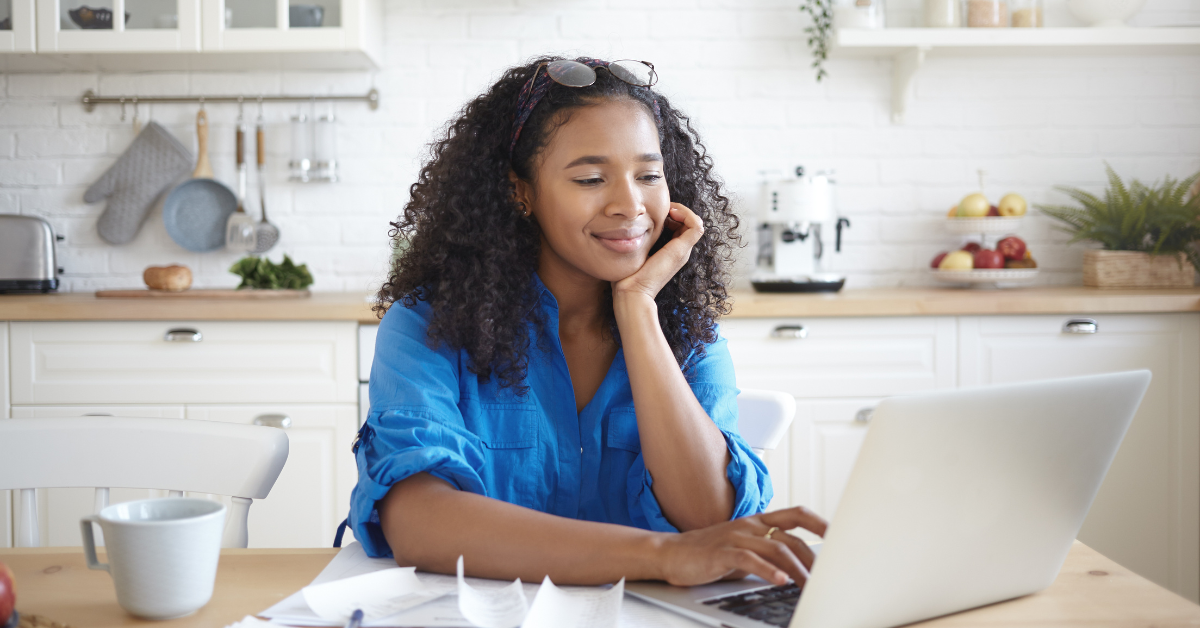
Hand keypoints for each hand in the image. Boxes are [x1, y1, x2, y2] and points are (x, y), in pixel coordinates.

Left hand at [612, 203, 703, 300]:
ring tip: (668, 209)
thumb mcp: (635, 251)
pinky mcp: (682, 250)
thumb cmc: (629, 275)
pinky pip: (696, 226)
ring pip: (695, 223)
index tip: (656, 212)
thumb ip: (639, 239)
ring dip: (683, 211)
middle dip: (678, 210)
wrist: (632, 292)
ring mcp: (683, 251)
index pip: (681, 226)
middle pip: (689, 223)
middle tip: (663, 208)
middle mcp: (680, 251)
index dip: (672, 214)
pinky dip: (687, 215)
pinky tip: (671, 213)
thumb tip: (629, 225)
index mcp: (671, 251)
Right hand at [655, 506, 827, 587]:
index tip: (839, 536)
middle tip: (827, 578)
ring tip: (809, 587)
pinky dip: (767, 571)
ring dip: (796, 570)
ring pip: (775, 549)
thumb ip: (768, 554)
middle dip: (812, 560)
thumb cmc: (709, 554)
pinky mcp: (721, 553)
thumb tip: (800, 570)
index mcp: (757, 522)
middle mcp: (749, 526)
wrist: (671, 553)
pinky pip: (749, 560)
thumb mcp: (744, 550)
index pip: (796, 515)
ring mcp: (735, 537)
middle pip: (791, 538)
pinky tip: (780, 581)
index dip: (820, 523)